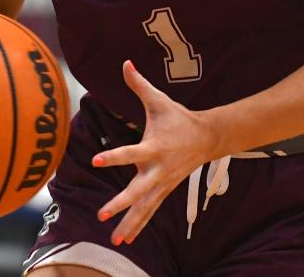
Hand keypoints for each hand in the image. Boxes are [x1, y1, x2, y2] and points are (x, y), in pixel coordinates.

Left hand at [91, 61, 217, 245]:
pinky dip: (138, 225)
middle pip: (138, 190)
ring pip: (145, 207)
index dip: (113, 156)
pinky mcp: (164, 190)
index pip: (131, 152)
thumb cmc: (178, 117)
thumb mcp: (159, 100)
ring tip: (114, 239)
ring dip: (130, 223)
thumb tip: (125, 63)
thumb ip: (139, 85)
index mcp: (154, 147)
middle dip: (121, 203)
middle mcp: (157, 169)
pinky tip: (125, 239)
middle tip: (103, 214)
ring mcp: (162, 183)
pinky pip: (150, 210)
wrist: (207, 137)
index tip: (96, 160)